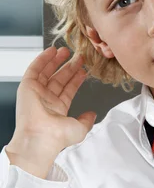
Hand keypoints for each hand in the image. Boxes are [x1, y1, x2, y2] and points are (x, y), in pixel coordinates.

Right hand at [6, 47, 95, 177]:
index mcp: (58, 110)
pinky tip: (51, 51)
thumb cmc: (58, 136)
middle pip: (59, 79)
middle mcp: (46, 101)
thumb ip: (87, 120)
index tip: (83, 70)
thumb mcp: (80, 129)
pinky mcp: (27, 87)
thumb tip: (92, 114)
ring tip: (66, 50)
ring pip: (47, 72)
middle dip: (68, 67)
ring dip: (56, 61)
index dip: (76, 79)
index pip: (68, 90)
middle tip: (78, 57)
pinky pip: (35, 69)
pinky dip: (43, 59)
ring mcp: (36, 93)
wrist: (41, 137)